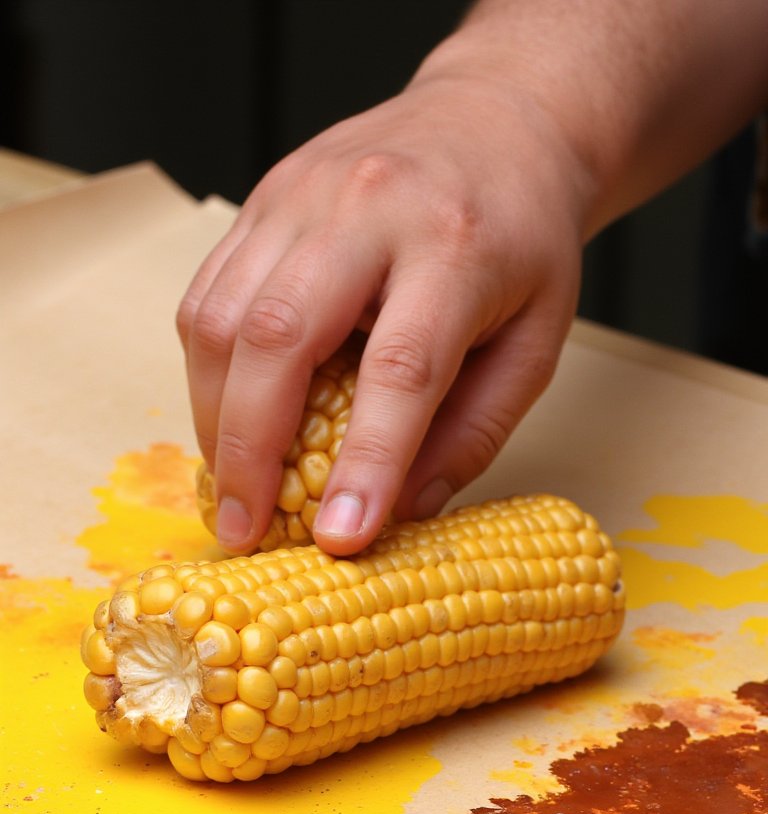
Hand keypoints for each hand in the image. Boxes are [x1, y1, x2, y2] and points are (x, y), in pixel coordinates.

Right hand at [176, 48, 589, 554]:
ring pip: (222, 316)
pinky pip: (208, 295)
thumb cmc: (522, 241)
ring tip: (233, 486)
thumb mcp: (536, 342)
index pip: (401, 369)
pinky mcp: (261, 200)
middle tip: (247, 528)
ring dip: (214, 418)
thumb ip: (473, 431)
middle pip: (280, 337)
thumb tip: (401, 513)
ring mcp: (302, 195)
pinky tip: (227, 419)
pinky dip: (207, 372)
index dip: (366, 462)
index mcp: (457, 245)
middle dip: (250, 449)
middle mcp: (368, 208)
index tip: (339, 538)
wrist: (496, 118)